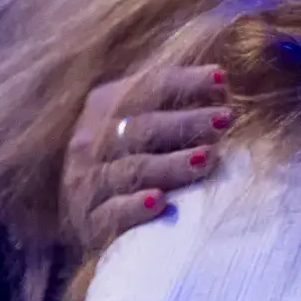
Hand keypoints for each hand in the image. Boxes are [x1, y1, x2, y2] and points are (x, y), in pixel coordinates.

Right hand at [61, 65, 230, 250]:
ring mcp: (88, 181)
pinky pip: (112, 213)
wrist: (75, 209)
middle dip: (187, 123)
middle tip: (225, 119)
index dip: (187, 82)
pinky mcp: (90, 221)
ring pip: (133, 170)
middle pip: (144, 128)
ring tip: (207, 158)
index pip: (149, 88)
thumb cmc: (124, 153)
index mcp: (106, 105)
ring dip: (171, 164)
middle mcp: (93, 140)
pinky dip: (135, 207)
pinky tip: (159, 202)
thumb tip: (222, 78)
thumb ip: (171, 97)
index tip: (222, 80)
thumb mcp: (136, 117)